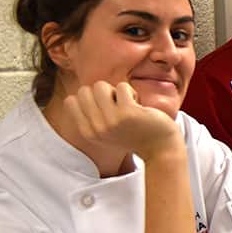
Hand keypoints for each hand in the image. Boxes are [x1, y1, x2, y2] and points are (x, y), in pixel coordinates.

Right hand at [63, 81, 181, 159]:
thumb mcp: (106, 131)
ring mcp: (111, 120)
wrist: (160, 147)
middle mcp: (97, 128)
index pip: (71, 101)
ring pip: (100, 85)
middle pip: (84, 90)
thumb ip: (93, 115)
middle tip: (117, 105)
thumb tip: (83, 89)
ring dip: (116, 90)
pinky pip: (122, 86)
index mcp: (88, 133)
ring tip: (127, 104)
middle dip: (102, 93)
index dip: (89, 98)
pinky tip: (139, 106)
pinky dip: (131, 91)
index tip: (104, 109)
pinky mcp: (128, 113)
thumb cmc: (134, 133)